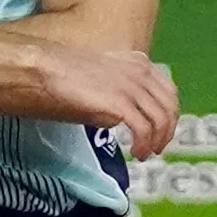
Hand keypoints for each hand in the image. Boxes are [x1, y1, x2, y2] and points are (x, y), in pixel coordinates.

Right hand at [16, 35, 183, 155]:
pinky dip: (144, 145)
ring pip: (161, 120)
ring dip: (156, 141)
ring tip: (144, 154)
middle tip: (156, 148)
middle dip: (167, 131)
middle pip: (169, 106)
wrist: (46, 70)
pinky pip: (144, 130)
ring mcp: (132, 87)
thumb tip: (120, 117)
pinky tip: (136, 153)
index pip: (168, 90)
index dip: (169, 114)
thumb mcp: (102, 80)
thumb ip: (119, 93)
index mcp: (138, 62)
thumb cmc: (65, 74)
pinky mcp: (121, 104)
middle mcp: (141, 72)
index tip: (161, 130)